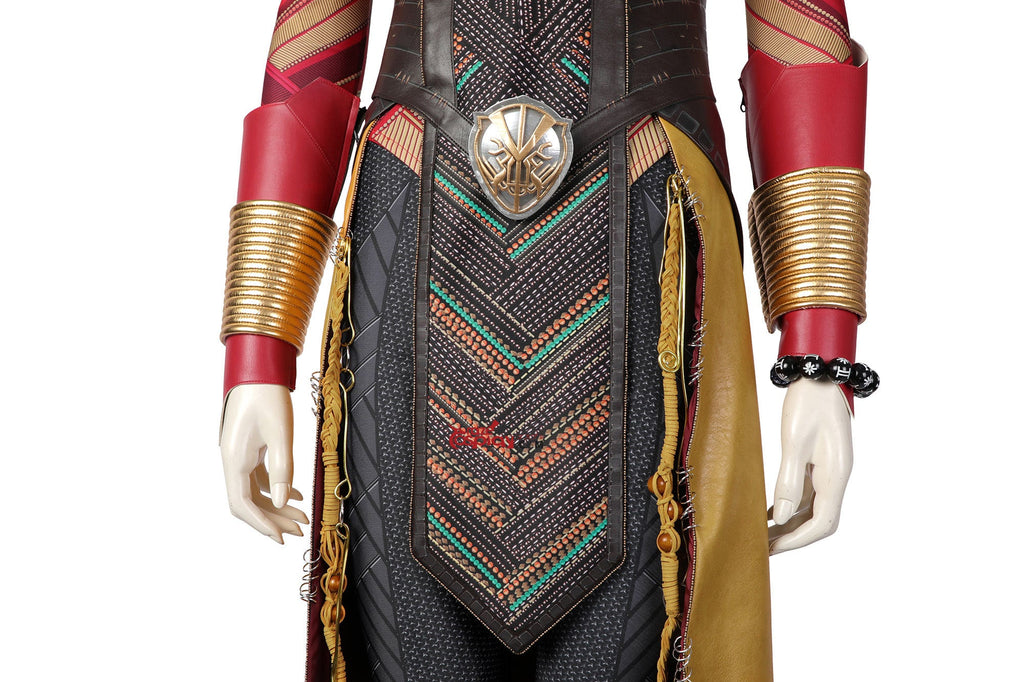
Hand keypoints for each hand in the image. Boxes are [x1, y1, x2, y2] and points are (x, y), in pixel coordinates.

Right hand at [219, 383, 308, 542]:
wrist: (259, 367)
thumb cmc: (269, 395)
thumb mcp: (281, 434)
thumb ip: (282, 469)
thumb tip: (280, 502)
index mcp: (235, 459)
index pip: (243, 504)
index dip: (261, 524)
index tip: (281, 538)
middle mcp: (233, 460)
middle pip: (249, 501)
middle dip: (273, 518)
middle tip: (299, 530)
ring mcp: (240, 455)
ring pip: (255, 490)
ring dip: (277, 505)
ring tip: (302, 516)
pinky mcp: (249, 449)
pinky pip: (258, 477)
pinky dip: (276, 488)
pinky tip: (296, 495)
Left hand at [768, 379, 852, 554]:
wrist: (817, 370)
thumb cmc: (807, 401)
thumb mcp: (793, 439)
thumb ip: (788, 479)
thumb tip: (782, 516)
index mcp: (836, 474)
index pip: (823, 523)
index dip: (798, 540)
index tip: (772, 548)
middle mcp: (836, 476)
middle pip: (820, 521)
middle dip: (794, 538)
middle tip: (763, 549)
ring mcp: (829, 470)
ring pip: (813, 509)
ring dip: (790, 524)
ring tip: (762, 535)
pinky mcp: (819, 462)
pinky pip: (807, 494)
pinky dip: (790, 507)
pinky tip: (770, 512)